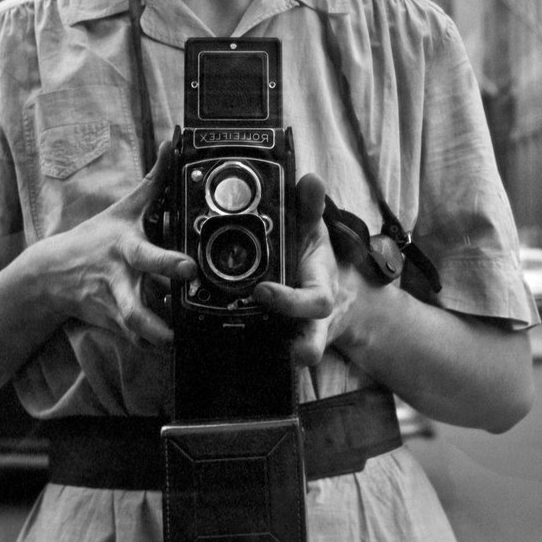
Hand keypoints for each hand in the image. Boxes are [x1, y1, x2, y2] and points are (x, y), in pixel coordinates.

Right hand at [31, 141, 195, 347]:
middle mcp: (119, 281)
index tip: (190, 269)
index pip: (148, 256)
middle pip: (135, 307)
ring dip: (155, 339)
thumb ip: (154, 180)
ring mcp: (114, 307)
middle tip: (179, 329)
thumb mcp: (124, 207)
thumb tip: (174, 143)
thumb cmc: (95, 237)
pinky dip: (151, 346)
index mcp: (126, 250)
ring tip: (176, 343)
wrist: (51, 275)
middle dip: (157, 321)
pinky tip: (167, 347)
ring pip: (135, 332)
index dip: (169, 264)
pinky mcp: (113, 325)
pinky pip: (135, 341)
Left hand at [252, 171, 354, 367]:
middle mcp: (310, 318)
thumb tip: (311, 181)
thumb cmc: (312, 257)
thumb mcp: (313, 230)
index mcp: (320, 289)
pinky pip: (265, 352)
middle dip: (306, 345)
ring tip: (249, 360)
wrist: (322, 287)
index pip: (315, 301)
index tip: (263, 291)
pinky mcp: (276, 341)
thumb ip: (310, 208)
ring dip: (277, 356)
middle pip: (314, 338)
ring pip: (294, 351)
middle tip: (289, 349)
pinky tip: (218, 347)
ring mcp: (294, 333)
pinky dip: (248, 352)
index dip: (291, 300)